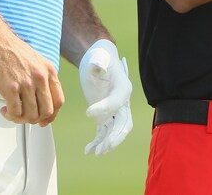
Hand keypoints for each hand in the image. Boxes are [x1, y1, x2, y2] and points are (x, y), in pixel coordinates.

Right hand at [0, 28, 64, 125]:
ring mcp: (26, 83)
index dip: (52, 115)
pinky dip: (10, 116)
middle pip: (46, 111)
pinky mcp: (11, 88)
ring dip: (20, 119)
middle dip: (35, 119)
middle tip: (24, 117)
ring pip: (31, 115)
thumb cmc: (9, 48)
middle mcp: (41, 77)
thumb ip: (40, 77)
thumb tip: (39, 98)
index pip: (58, 100)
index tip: (44, 120)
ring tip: (12, 112)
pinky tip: (4, 110)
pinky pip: (15, 112)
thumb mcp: (35, 60)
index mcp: (49, 70)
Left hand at [79, 39, 132, 155]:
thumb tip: (97, 66)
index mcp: (123, 88)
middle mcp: (123, 102)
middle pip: (124, 123)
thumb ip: (99, 63)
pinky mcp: (106, 116)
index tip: (87, 112)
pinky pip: (104, 132)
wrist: (98, 61)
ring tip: (95, 152)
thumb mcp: (98, 59)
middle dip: (114, 137)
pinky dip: (98, 141)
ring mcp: (115, 111)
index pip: (117, 102)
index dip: (104, 108)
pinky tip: (88, 150)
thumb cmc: (100, 58)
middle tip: (103, 147)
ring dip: (107, 143)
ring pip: (116, 131)